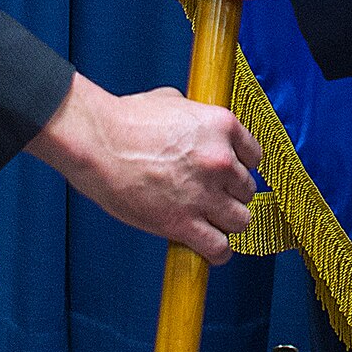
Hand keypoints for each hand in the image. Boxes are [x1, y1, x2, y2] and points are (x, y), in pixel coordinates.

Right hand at [26, 73, 260, 262]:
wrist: (97, 143)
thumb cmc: (124, 120)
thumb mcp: (170, 101)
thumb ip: (194, 115)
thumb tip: (197, 125)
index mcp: (221, 125)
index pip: (255, 156)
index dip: (240, 167)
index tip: (229, 175)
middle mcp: (221, 160)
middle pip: (247, 191)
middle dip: (229, 195)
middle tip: (210, 196)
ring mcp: (204, 194)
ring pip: (240, 221)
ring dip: (226, 223)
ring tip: (208, 221)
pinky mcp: (183, 224)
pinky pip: (219, 248)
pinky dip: (217, 251)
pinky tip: (207, 246)